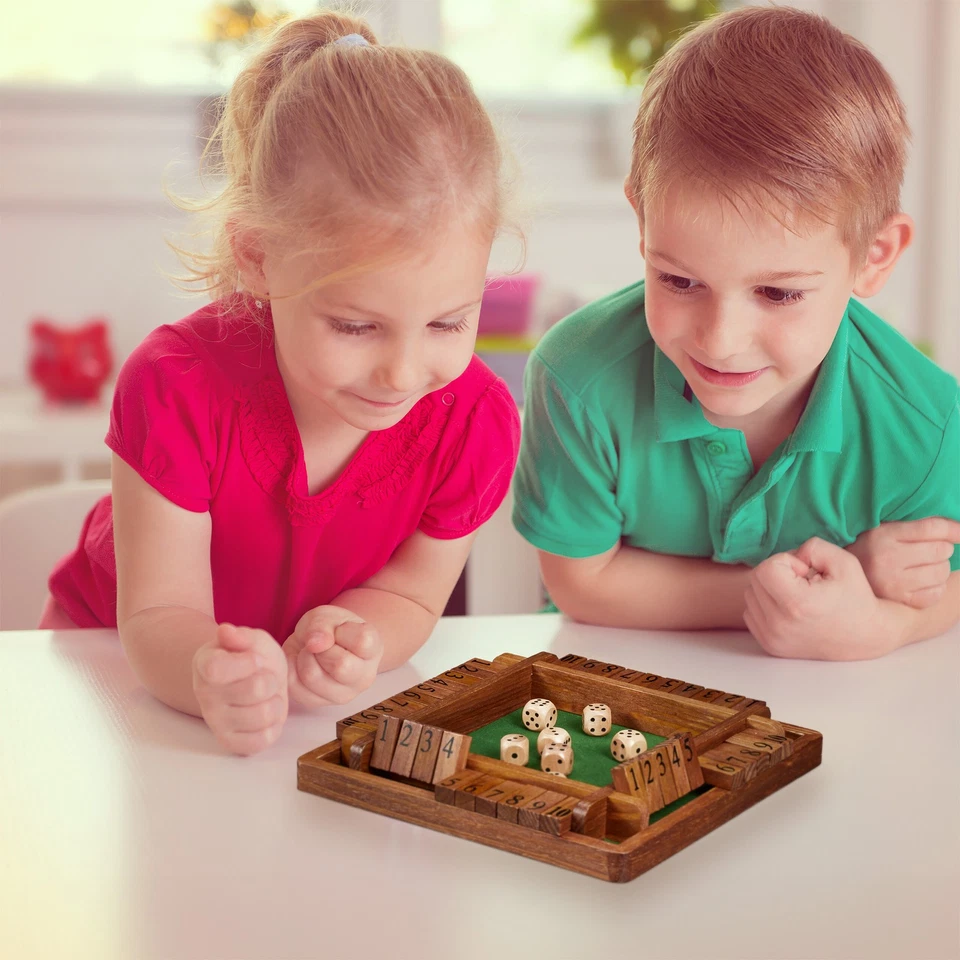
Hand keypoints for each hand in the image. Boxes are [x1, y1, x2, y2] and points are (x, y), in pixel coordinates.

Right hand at [192, 623, 288, 754]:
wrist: (251, 679)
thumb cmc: (250, 657)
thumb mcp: (251, 639)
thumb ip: (240, 636)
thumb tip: (225, 631)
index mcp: (205, 665)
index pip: (217, 669)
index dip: (247, 663)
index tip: (256, 659)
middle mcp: (205, 695)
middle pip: (255, 689)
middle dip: (270, 680)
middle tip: (264, 677)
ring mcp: (216, 722)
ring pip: (264, 715)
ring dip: (275, 702)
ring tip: (267, 695)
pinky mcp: (231, 743)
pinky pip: (263, 740)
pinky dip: (274, 725)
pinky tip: (265, 712)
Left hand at [284, 605, 382, 708]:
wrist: (318, 646)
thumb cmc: (330, 629)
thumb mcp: (327, 616)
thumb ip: (322, 625)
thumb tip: (315, 644)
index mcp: (373, 650)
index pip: (362, 642)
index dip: (343, 631)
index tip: (338, 630)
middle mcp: (364, 677)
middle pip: (341, 666)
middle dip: (321, 648)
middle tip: (320, 643)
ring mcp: (343, 694)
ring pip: (313, 677)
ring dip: (304, 658)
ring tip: (310, 653)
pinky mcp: (318, 703)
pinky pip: (295, 687)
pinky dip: (291, 668)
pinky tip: (300, 662)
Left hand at [744, 537, 892, 659]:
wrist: (864, 637)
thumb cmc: (855, 597)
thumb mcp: (843, 562)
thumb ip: (813, 547)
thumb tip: (791, 556)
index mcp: (798, 604)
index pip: (765, 568)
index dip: (786, 562)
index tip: (806, 572)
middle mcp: (780, 624)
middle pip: (755, 580)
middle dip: (777, 572)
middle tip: (803, 581)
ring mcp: (772, 638)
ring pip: (750, 595)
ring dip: (770, 588)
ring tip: (797, 594)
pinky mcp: (769, 645)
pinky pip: (750, 613)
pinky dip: (765, 605)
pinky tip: (789, 608)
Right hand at [846, 518, 959, 608]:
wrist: (838, 581)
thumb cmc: (869, 550)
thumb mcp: (884, 530)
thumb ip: (917, 526)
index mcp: (882, 536)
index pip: (931, 528)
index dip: (954, 528)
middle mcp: (886, 559)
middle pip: (941, 549)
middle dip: (942, 548)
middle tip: (927, 551)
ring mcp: (893, 583)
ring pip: (941, 572)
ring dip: (940, 567)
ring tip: (924, 566)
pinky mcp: (899, 602)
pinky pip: (935, 593)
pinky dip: (935, 587)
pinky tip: (922, 582)